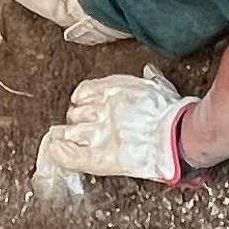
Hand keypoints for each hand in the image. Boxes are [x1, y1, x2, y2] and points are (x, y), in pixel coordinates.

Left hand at [33, 68, 195, 186]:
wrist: (173, 137)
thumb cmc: (169, 113)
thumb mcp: (160, 87)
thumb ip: (151, 79)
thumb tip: (149, 70)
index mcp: (110, 90)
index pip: (83, 92)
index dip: (83, 100)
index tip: (85, 105)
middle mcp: (98, 109)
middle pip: (75, 113)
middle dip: (78, 120)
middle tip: (84, 128)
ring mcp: (94, 134)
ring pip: (69, 132)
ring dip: (69, 136)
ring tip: (70, 139)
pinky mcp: (93, 158)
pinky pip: (67, 155)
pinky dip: (59, 152)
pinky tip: (55, 149)